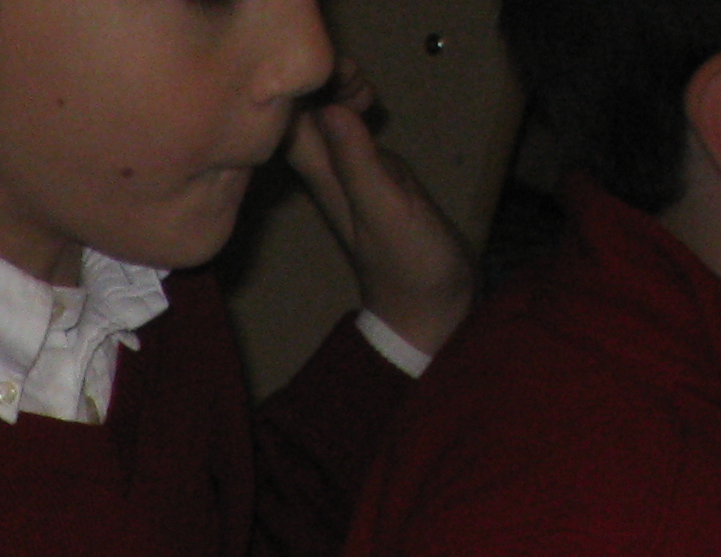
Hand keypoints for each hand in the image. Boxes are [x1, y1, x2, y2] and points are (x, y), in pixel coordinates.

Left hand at [287, 67, 474, 358]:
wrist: (431, 305)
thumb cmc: (410, 263)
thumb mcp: (388, 209)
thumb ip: (358, 163)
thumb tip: (330, 111)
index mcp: (323, 180)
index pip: (289, 124)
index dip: (304, 94)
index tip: (342, 86)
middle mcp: (327, 174)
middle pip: (300, 118)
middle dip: (321, 87)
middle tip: (360, 86)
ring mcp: (348, 174)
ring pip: (322, 121)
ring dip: (338, 94)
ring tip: (367, 92)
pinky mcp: (373, 174)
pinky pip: (348, 132)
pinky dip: (354, 110)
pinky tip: (370, 104)